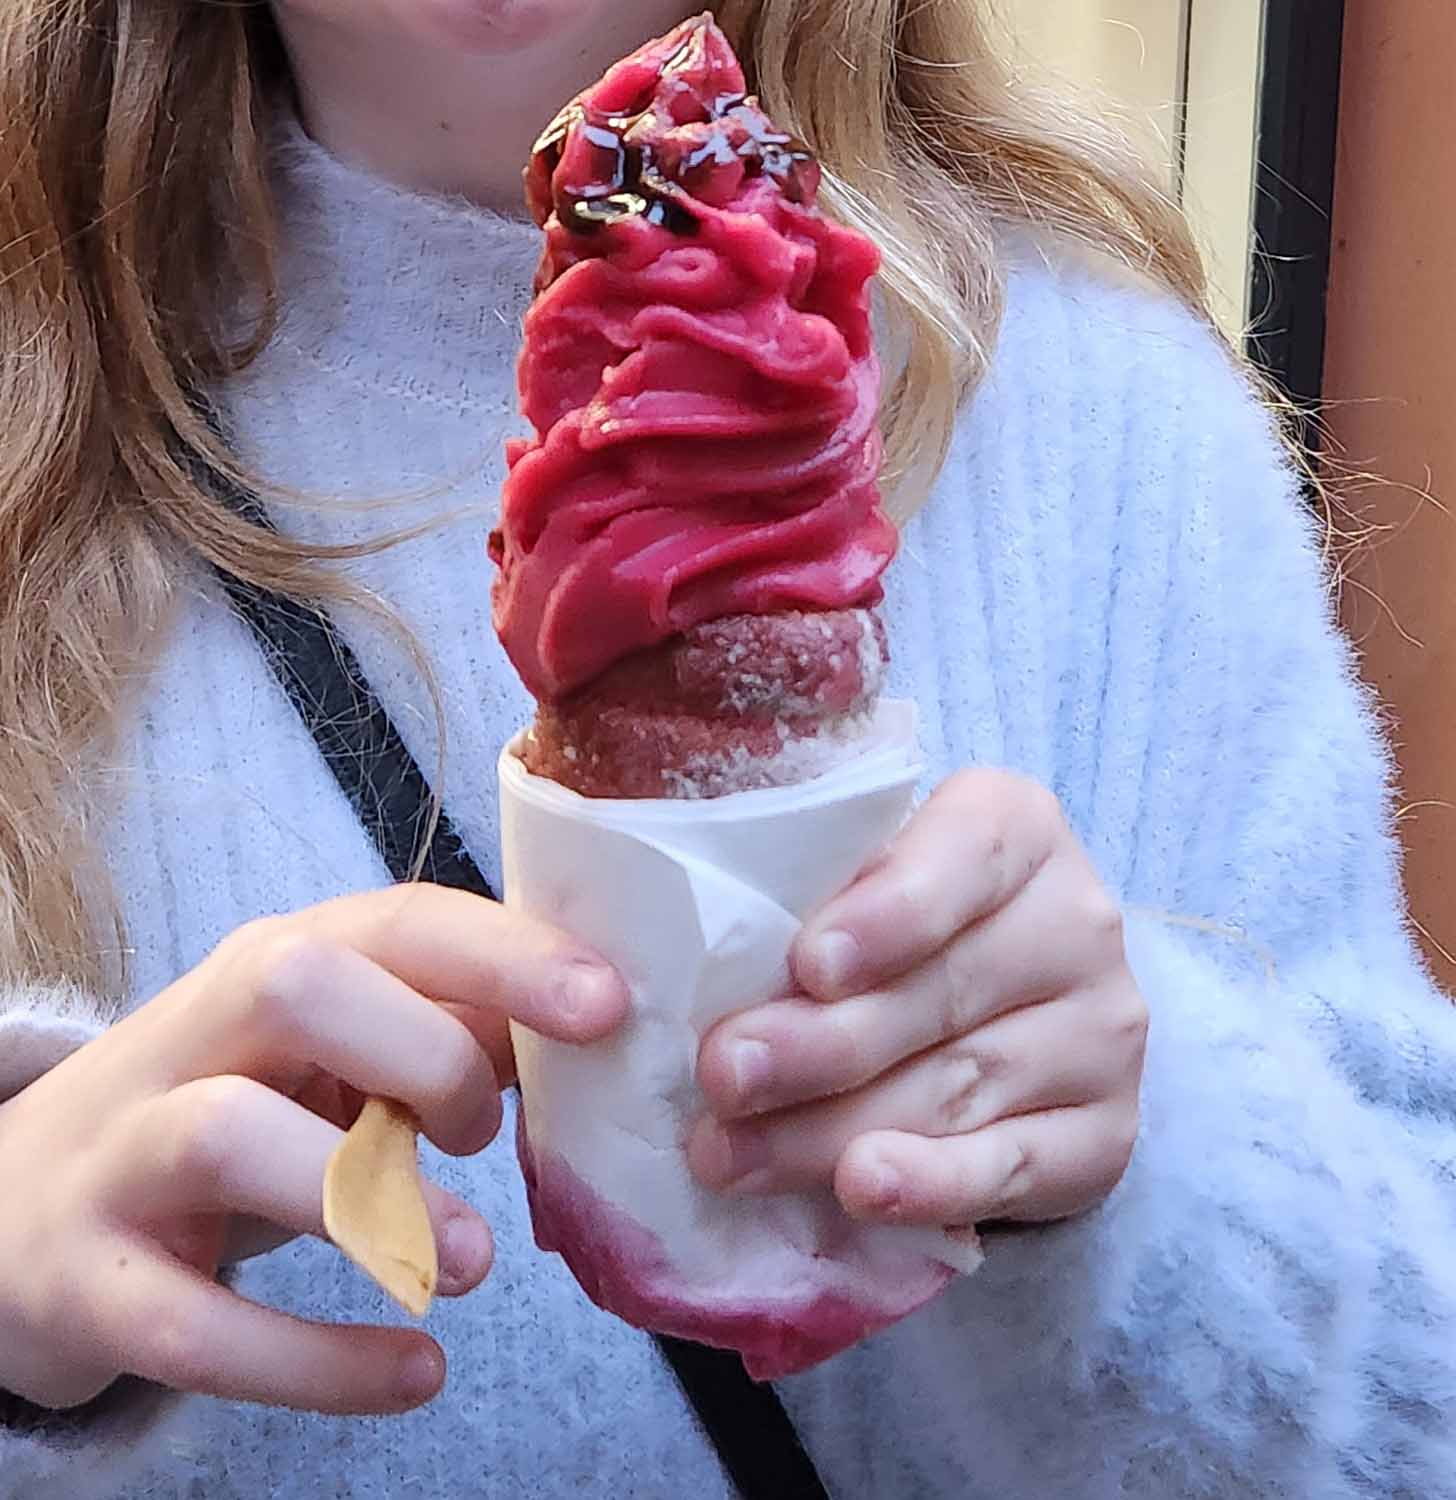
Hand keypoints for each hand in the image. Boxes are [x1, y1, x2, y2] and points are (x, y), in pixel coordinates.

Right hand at [0, 886, 625, 1414]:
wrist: (18, 1207)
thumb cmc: (225, 1113)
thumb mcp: (324, 1059)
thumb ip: (439, 1034)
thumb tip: (578, 1034)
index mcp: (271, 967)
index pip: (395, 921)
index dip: (506, 955)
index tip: (608, 1005)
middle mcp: (190, 1038)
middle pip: (297, 983)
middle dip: (424, 1052)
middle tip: (485, 1133)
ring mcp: (124, 1156)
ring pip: (228, 1136)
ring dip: (370, 1200)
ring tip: (473, 1260)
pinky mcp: (87, 1283)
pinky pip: (196, 1325)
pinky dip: (316, 1359)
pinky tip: (415, 1373)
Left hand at [689, 772, 1145, 1228]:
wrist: (1011, 1008)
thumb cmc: (892, 924)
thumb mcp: (854, 876)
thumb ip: (799, 892)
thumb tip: (685, 966)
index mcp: (1015, 829)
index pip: (967, 856)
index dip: (891, 914)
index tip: (808, 965)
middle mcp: (1075, 921)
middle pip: (941, 991)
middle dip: (818, 1044)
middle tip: (721, 1076)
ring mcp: (1100, 1033)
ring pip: (957, 1087)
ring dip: (832, 1129)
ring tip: (733, 1154)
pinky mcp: (1104, 1134)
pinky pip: (1014, 1168)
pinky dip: (932, 1185)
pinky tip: (862, 1190)